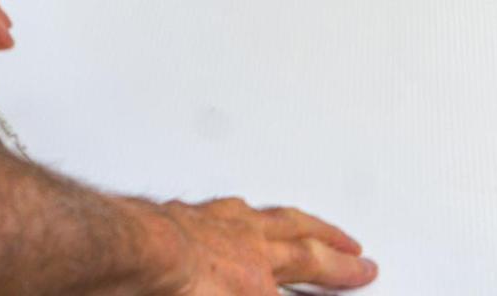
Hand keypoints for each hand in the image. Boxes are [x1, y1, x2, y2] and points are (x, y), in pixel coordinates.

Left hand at [149, 196, 375, 293]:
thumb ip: (273, 290)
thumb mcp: (244, 293)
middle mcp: (249, 247)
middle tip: (355, 249)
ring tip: (312, 226)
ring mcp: (222, 225)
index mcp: (256, 281)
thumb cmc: (173, 290)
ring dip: (300, 225)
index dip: (339, 277)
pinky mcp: (193, 216)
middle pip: (304, 245)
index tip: (363, 271)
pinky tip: (245, 213)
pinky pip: (234, 209)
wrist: (133, 254)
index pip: (310, 276)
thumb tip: (279, 288)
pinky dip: (248, 213)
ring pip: (275, 219)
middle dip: (333, 251)